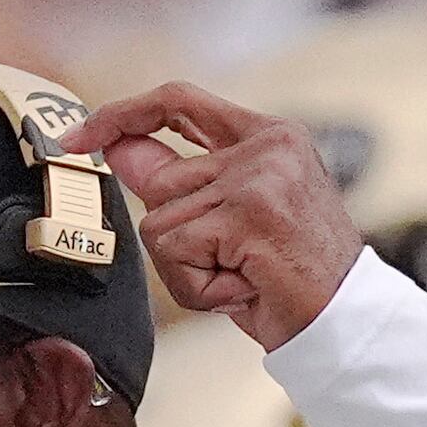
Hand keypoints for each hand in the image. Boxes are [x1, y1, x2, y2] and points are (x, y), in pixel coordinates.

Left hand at [57, 84, 362, 350]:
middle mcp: (266, 146)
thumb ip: (184, 182)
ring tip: (242, 278)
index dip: (122, 115)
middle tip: (231, 265)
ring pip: (160, 222)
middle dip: (177, 237)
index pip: (178, 101)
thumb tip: (119, 151)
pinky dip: (198, 287)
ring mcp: (258, 177)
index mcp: (270, 136)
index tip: (78, 136)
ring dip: (189, 269)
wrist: (347, 325)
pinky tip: (243, 289)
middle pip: (160, 181)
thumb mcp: (236, 220)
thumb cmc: (296, 280)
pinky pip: (175, 253)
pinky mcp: (247, 214)